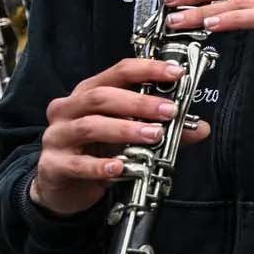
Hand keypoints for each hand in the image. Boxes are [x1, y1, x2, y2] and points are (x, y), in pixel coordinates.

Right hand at [29, 57, 211, 215]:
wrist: (62, 184)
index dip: (148, 70)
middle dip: (139, 103)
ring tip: (153, 136)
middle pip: (102, 97)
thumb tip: (200, 128)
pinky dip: (101, 166)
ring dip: (125, 130)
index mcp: (89, 93)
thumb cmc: (97, 150)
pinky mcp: (53, 165)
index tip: (177, 73)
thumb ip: (164, 129)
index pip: (118, 71)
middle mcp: (68, 109)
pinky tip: (120, 168)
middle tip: (169, 112)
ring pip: (90, 126)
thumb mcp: (129, 135)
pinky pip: (78, 164)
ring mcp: (57, 136)